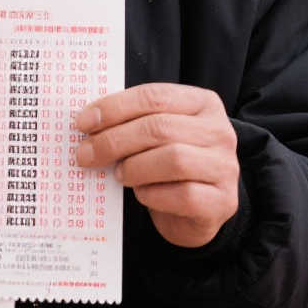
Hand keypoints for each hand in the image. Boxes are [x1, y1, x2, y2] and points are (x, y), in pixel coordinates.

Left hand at [74, 82, 239, 248]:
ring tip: (119, 174)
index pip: (154, 97)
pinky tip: (142, 193)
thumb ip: (131, 122)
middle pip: (160, 128)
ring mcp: (225, 167)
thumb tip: (87, 123)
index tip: (83, 123)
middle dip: (115, 140)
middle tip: (86, 154)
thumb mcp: (155, 135)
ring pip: (173, 160)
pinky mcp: (223, 201)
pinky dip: (152, 194)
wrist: (197, 210)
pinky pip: (183, 195)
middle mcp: (220, 131)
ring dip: (134, 167)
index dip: (114, 108)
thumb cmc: (167, 166)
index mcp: (203, 103)